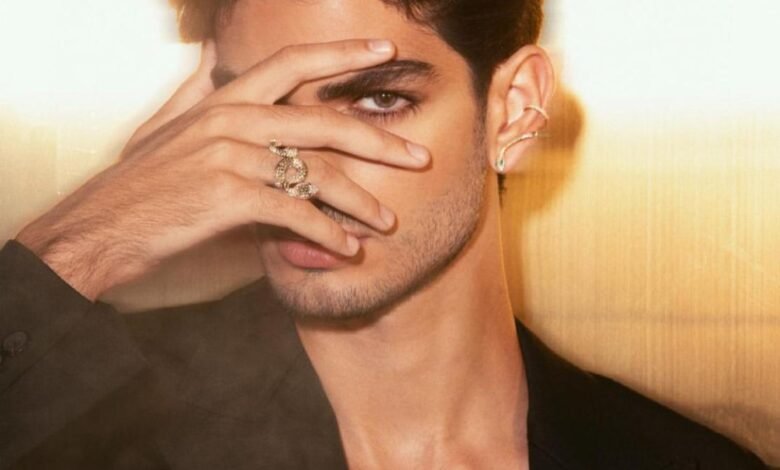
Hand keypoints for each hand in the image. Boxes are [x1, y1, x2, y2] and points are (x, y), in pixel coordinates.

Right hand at [15, 39, 428, 300]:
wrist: (99, 228)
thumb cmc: (145, 189)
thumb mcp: (176, 138)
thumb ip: (216, 115)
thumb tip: (241, 91)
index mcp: (224, 100)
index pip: (292, 62)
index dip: (342, 54)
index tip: (386, 50)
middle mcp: (230, 118)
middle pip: (324, 121)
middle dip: (379, 140)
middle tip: (419, 157)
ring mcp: (228, 154)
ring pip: (317, 172)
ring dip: (360, 202)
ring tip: (388, 223)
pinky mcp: (226, 195)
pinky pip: (295, 214)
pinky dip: (327, 234)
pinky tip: (347, 250)